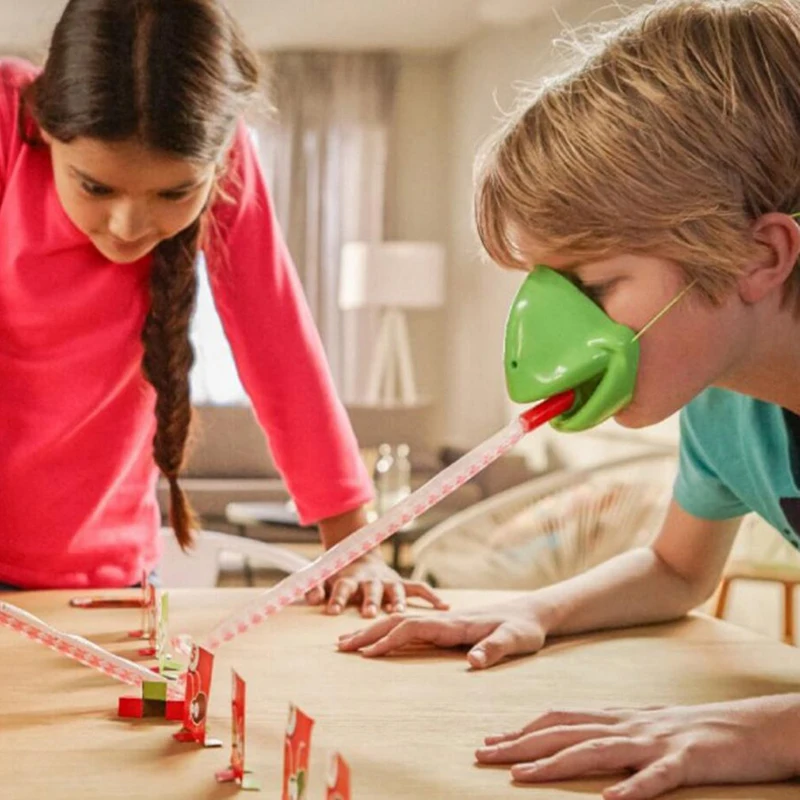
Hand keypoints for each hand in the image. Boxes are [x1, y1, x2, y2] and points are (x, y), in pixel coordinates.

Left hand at [306, 551, 447, 617]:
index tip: (331, 612)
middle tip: (368, 614)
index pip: (342, 586)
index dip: (336, 597)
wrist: (358, 553)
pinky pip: (419, 588)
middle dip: (370, 601)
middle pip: (371, 589)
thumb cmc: (339, 574)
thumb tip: (311, 598)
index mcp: (349, 578)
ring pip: (395, 590)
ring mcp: (388, 580)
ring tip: (400, 613)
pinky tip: (443, 606)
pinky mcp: (401, 583)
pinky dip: (431, 596)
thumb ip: (315, 588)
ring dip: (397, 601)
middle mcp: (371, 578)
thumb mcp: (322, 578)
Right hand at [338, 597, 548, 667]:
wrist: (532, 612)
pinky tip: (378, 640)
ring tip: (346, 642)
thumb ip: (494, 649)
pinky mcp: (446, 627)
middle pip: (397, 623)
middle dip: (368, 633)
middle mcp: (443, 620)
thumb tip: (472, 661)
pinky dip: (388, 634)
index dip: (389, 640)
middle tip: (340, 647)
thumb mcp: (515, 640)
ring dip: (372, 631)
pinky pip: (409, 629)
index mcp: (454, 623)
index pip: (413, 628)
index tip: (366, 654)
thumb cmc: (524, 628)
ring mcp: (443, 622)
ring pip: (400, 624)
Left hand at [475, 695, 799, 798]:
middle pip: (565, 733)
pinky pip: (655, 778)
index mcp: (618, 717)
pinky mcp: (685, 762)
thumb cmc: (696, 731)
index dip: (522, 729)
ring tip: (521, 777)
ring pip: (596, 751)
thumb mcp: (646, 726)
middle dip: (520, 744)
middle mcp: (628, 725)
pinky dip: (631, 789)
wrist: (753, 726)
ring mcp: (655, 742)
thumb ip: (611, 731)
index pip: (559, 719)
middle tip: (482, 755)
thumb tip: (576, 740)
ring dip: (555, 764)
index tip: (489, 741)